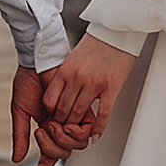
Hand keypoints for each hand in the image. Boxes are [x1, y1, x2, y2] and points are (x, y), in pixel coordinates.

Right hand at [11, 65, 80, 165]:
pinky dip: (73, 132)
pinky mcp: (82, 110)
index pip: (48, 153)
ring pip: (74, 146)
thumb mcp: (20, 112)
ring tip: (49, 124)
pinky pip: (84, 132)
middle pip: (63, 153)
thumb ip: (20, 136)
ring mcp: (72, 119)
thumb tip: (17, 158)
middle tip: (40, 132)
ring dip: (60, 140)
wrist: (38, 63)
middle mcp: (61, 126)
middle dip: (50, 148)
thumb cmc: (29, 82)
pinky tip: (60, 123)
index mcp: (47, 127)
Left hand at [42, 29, 135, 150]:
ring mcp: (94, 84)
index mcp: (66, 70)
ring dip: (77, 125)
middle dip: (61, 122)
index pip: (49, 100)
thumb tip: (61, 92)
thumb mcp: (73, 58)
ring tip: (77, 131)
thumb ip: (67, 75)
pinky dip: (98, 128)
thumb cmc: (96, 42)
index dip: (50, 112)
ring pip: (79, 114)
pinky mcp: (111, 87)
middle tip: (63, 128)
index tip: (52, 117)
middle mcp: (77, 78)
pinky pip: (103, 114)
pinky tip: (95, 134)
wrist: (116, 31)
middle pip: (63, 110)